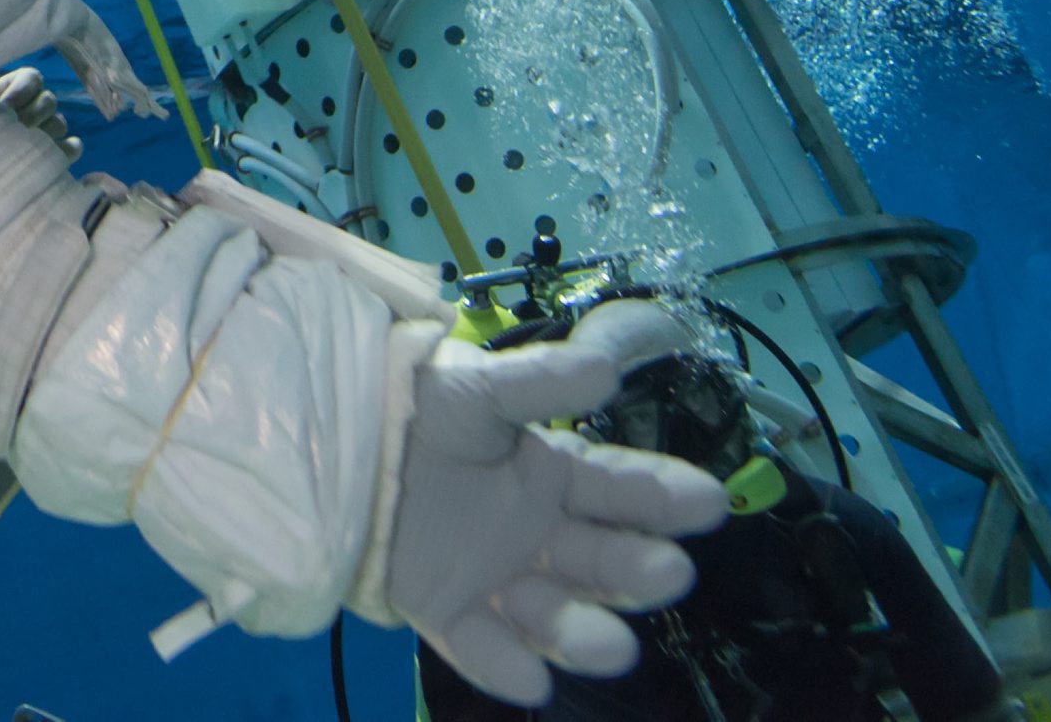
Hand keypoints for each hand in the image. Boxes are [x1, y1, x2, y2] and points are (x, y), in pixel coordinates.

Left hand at [379, 301, 726, 704]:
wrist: (341, 434)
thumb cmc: (421, 407)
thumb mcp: (476, 387)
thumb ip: (538, 384)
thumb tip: (606, 370)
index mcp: (555, 477)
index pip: (621, 492)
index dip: (663, 497)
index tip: (709, 500)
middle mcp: (539, 537)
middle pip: (598, 561)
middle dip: (635, 570)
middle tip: (669, 572)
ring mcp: (495, 579)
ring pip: (550, 614)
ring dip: (582, 631)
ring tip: (612, 646)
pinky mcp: (444, 611)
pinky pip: (478, 645)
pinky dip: (503, 665)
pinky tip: (530, 679)